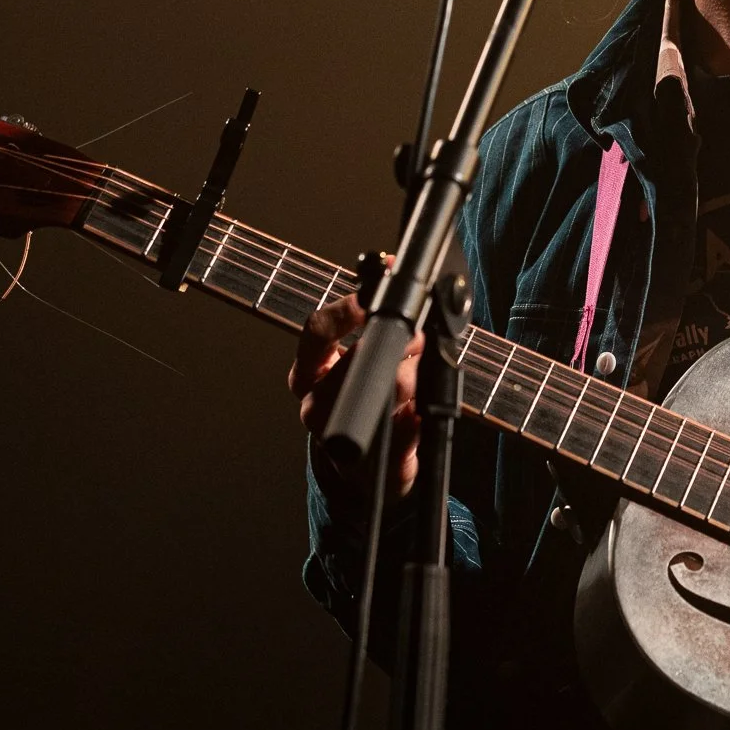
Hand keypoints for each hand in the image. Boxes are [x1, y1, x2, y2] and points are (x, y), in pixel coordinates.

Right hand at [289, 294, 423, 498]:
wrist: (367, 466)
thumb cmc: (365, 399)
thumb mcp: (360, 354)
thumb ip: (372, 311)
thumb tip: (392, 263)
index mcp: (308, 371)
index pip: (317, 330)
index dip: (347, 310)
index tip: (373, 297)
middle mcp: (314, 402)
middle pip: (356, 361)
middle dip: (398, 342)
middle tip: (420, 335)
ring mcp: (339, 439)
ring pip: (385, 393)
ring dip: (413, 375)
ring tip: (421, 371)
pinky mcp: (373, 465)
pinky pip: (404, 432)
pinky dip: (419, 416)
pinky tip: (421, 410)